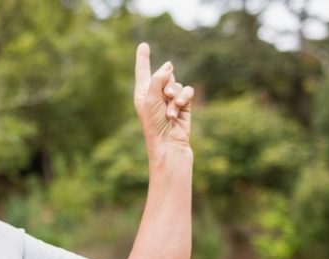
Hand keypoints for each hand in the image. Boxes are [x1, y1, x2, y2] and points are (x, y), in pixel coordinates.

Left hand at [133, 43, 193, 159]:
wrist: (168, 143)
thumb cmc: (154, 123)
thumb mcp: (151, 98)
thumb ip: (158, 78)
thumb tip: (169, 65)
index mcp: (142, 93)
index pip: (143, 71)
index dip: (143, 58)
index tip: (143, 45)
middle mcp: (155, 94)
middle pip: (165, 75)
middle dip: (167, 83)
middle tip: (165, 96)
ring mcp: (169, 99)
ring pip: (177, 84)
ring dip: (175, 96)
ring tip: (170, 110)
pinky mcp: (183, 105)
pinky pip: (186, 91)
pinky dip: (184, 98)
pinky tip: (179, 108)